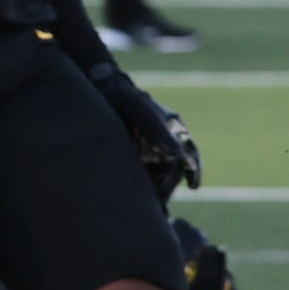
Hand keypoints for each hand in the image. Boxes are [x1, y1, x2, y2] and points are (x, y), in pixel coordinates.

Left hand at [90, 66, 201, 202]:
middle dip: (169, 184)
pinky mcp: (129, 155)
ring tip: (149, 203)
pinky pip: (139, 175)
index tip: (193, 185)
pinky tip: (135, 200)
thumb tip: (177, 156)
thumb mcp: (140, 108)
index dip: (194, 170)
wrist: (95, 86)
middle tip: (160, 197)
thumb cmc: (121, 94)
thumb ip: (158, 130)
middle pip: (173, 169)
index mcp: (172, 128)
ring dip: (155, 188)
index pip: (189, 153)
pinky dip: (140, 188)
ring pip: (157, 174)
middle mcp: (162, 140)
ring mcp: (145, 148)